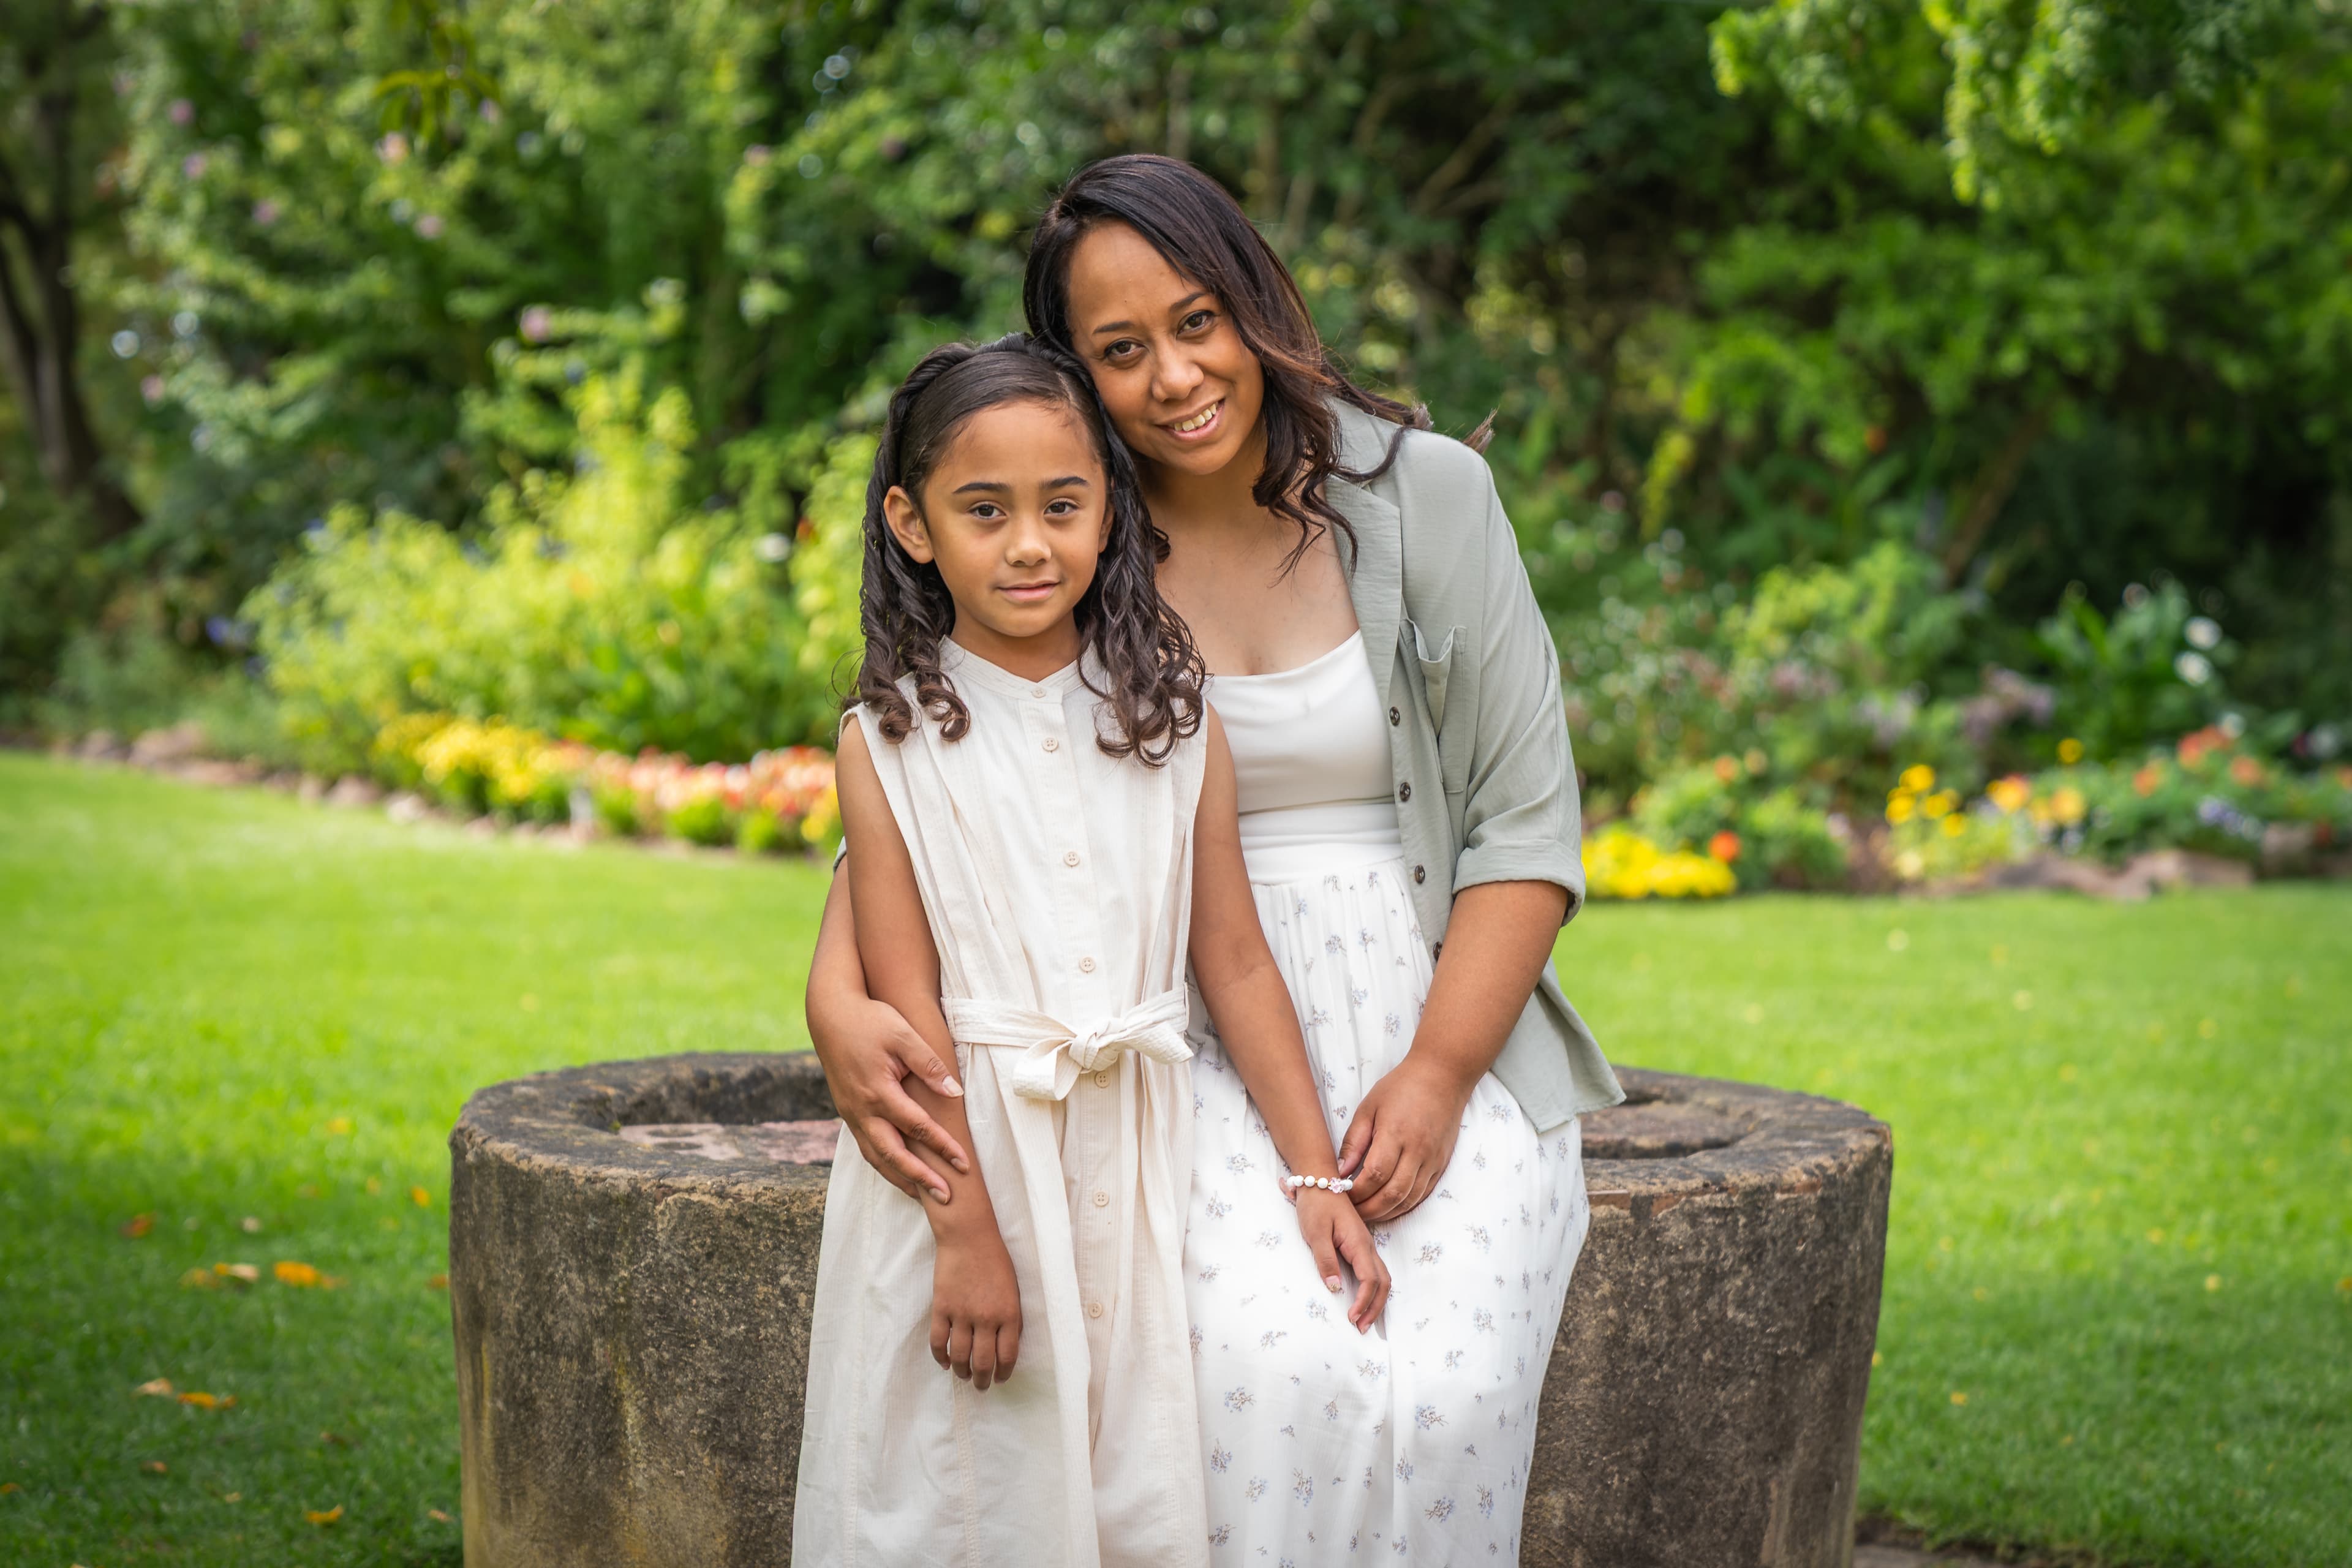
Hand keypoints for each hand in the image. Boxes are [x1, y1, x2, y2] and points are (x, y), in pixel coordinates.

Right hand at [811, 992, 970, 1202]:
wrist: (831, 1014)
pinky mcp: (847, 1113)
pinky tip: (897, 1173)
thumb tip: (954, 1092)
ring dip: (900, 1179)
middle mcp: (862, 1110)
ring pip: (876, 1157)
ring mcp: (851, 1114)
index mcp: (878, 1091)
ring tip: (923, 1197)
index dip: (942, 1147)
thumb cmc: (871, 1021)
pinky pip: (866, 1147)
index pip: (917, 1128)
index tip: (964, 1164)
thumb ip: (928, 1065)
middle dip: (921, 1178)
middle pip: (893, 1155)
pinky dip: (884, 1165)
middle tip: (946, 1198)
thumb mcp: (903, 1034)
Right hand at [930, 1232, 1021, 1388]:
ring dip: (962, 1372)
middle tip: (981, 1385)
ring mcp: (961, 1314)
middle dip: (982, 1380)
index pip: (1007, 1356)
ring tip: (964, 1375)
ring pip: (960, 1356)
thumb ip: (1011, 1318)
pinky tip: (945, 1362)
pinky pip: (938, 1341)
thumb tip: (1006, 1346)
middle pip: (983, 1362)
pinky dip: (940, 1357)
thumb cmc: (996, 1261)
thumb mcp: (1014, 1290)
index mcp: (1009, 1313)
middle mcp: (986, 1318)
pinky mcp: (941, 1308)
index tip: (1000, 1379)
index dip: (1004, 1372)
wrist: (969, 1237)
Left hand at [1294, 1188, 1389, 1330]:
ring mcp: (1365, 1245)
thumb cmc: (1315, 1205)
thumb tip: (1335, 1288)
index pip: (1369, 1279)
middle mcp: (1367, 1246)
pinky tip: (1363, 1299)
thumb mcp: (1315, 1232)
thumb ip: (1325, 1260)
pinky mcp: (1359, 1245)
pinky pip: (1373, 1271)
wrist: (1317, 1180)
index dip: (1363, 1302)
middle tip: (1362, 1329)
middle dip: (1375, 1308)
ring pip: (1381, 1277)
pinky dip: (1372, 1290)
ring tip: (1364, 1321)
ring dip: (1375, 1301)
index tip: (1352, 1319)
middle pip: (1383, 1282)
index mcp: (1358, 1243)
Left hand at [1336, 1057, 1474, 1222]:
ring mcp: (1432, 1160)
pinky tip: (1388, 1207)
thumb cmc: (1401, 1088)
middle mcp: (1417, 1151)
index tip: (1341, 1194)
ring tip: (1367, 1213)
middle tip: (1351, 1211)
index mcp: (1395, 1134)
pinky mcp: (1441, 1164)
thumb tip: (1340, 1172)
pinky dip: (1404, 1206)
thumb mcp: (1368, 1107)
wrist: (1442, 1077)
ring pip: (1409, 1200)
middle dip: (1368, 1209)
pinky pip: (1422, 1194)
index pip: (1374, 1175)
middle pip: (1392, 1194)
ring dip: (1386, 1213)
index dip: (1356, 1191)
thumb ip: (1354, 1141)